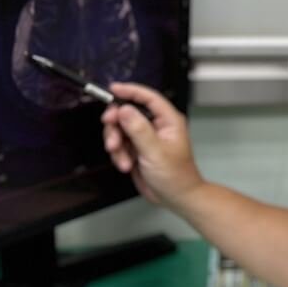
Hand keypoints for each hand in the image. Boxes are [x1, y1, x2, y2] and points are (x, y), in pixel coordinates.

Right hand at [101, 82, 202, 208]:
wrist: (175, 197)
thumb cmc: (176, 176)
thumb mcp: (155, 151)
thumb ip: (138, 129)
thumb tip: (124, 109)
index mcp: (168, 120)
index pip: (148, 97)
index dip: (130, 91)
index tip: (113, 89)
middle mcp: (156, 125)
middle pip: (128, 112)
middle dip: (116, 124)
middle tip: (112, 137)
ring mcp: (145, 137)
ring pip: (120, 128)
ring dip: (116, 143)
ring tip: (122, 158)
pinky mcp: (136, 149)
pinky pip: (119, 144)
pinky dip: (118, 154)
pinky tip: (125, 165)